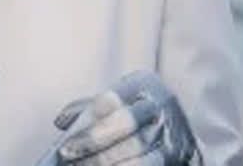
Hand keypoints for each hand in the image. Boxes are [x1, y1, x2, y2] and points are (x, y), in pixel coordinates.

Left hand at [46, 71, 201, 165]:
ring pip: (136, 155)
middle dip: (93, 144)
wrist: (180, 135)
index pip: (112, 100)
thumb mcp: (120, 102)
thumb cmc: (139, 117)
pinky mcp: (175, 156)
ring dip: (104, 164)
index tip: (65, 145)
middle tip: (68, 158)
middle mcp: (160, 104)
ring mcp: (171, 132)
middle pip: (125, 123)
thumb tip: (62, 121)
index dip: (88, 123)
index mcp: (144, 84)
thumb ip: (91, 108)